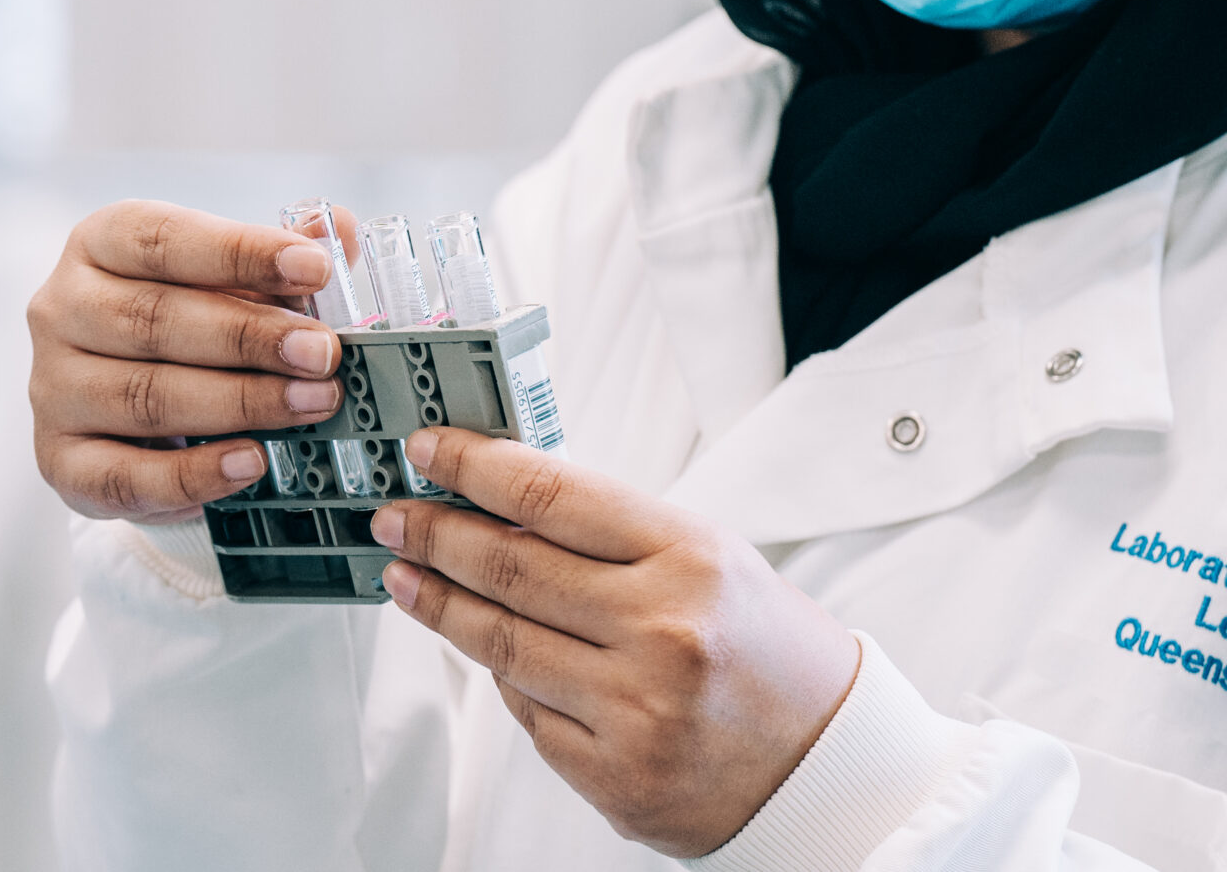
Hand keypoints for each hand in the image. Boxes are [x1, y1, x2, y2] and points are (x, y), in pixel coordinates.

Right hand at [29, 199, 351, 522]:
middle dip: (250, 337)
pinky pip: (126, 475)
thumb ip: (279, 257)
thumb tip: (334, 230)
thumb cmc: (187, 327)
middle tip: (323, 354)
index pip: (165, 240)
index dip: (241, 252)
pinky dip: (193, 475)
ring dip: (239, 403)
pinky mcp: (60, 461)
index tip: (314, 268)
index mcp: (99, 243)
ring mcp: (53, 388)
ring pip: (146, 397)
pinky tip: (250, 463)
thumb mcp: (229, 280)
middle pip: (155, 320)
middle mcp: (61, 309)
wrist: (131, 415)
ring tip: (311, 403)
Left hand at [372, 429, 859, 857]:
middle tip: (395, 515)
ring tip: (404, 574)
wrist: (831, 762)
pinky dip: (501, 677)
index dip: (475, 467)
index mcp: (691, 560)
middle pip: (510, 570)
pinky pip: (528, 715)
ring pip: (502, 645)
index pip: (552, 497)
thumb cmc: (768, 650)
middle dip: (436, 534)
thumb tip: (501, 503)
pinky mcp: (616, 777)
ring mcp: (636, 711)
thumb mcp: (709, 559)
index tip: (430, 450)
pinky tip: (479, 647)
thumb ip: (613, 534)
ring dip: (440, 604)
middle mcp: (662, 633)